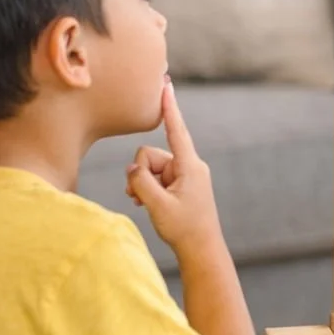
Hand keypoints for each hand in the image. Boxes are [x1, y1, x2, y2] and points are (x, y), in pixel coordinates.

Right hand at [127, 81, 223, 255]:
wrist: (201, 249)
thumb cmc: (184, 228)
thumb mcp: (157, 205)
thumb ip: (140, 182)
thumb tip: (132, 169)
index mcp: (190, 166)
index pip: (176, 130)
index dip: (169, 108)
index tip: (166, 85)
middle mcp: (189, 165)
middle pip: (150, 155)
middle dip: (141, 174)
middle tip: (142, 198)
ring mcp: (185, 175)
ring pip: (149, 168)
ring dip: (143, 185)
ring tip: (147, 204)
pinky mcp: (180, 183)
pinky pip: (155, 177)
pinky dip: (148, 189)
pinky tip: (149, 205)